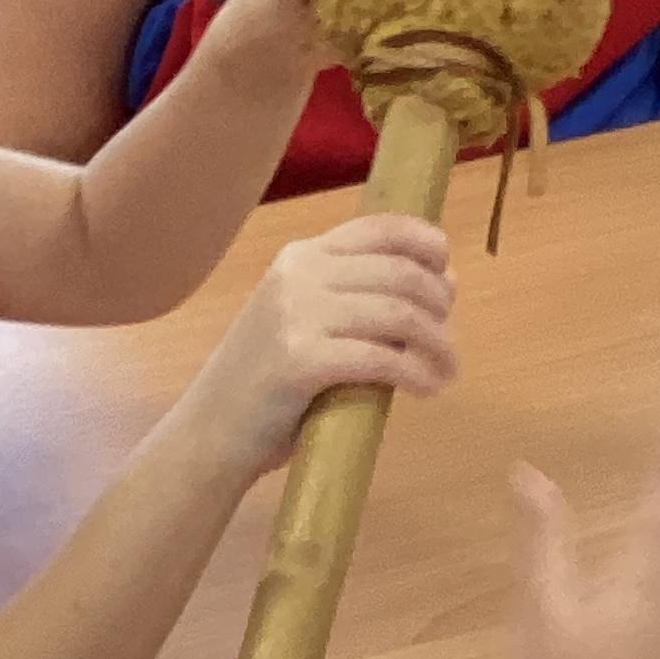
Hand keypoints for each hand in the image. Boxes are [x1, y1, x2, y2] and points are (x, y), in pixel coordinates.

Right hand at [184, 215, 457, 480]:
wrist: (211, 430)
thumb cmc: (268, 382)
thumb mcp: (306, 320)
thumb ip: (360, 298)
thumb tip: (444, 281)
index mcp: (301, 255)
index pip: (380, 228)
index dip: (427, 245)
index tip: (448, 274)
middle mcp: (299, 274)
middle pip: (400, 272)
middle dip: (440, 303)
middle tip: (447, 338)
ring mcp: (297, 314)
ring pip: (400, 314)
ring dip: (438, 343)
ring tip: (447, 368)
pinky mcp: (302, 360)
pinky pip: (383, 358)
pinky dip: (418, 374)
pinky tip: (428, 389)